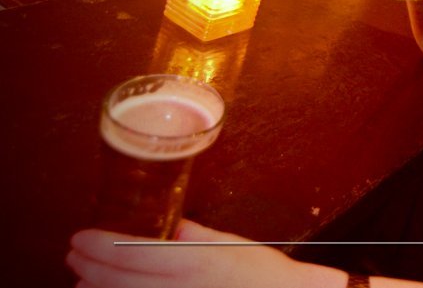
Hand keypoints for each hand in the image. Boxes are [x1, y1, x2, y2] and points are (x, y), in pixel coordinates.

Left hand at [66, 220, 321, 287]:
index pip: (132, 252)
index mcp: (194, 261)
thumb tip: (174, 227)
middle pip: (118, 278)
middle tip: (73, 255)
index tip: (80, 237)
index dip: (100, 245)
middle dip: (89, 265)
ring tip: (83, 278)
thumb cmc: (264, 275)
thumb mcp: (232, 245)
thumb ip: (198, 236)